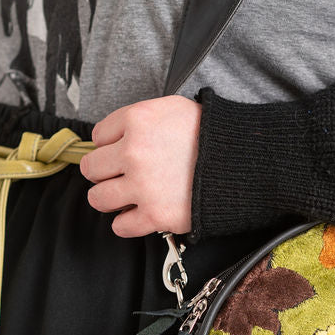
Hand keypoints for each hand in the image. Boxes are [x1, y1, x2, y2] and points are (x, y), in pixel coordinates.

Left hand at [79, 95, 200, 236]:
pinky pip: (120, 226)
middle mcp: (134, 152)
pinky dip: (127, 223)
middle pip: (92, 168)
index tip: (125, 151)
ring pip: (98, 198)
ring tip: (127, 196)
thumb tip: (114, 138)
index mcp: (137, 121)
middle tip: (123, 175)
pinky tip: (139, 214)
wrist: (242, 164)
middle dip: (105, 172)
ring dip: (110, 198)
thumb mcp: (172, 108)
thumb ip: (140, 119)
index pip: (98, 136)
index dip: (112, 145)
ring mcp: (142, 186)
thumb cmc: (210, 135)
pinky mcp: (155, 216)